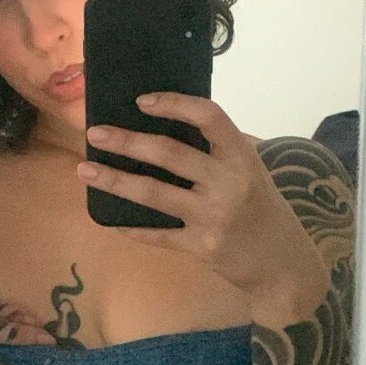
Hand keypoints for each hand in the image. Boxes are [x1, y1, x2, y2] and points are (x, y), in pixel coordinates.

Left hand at [79, 92, 321, 301]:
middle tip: (94, 133)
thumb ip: (218, 150)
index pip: (208, 116)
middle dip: (127, 142)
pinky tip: (108, 217)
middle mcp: (229, 181)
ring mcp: (214, 215)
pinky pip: (156, 233)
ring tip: (84, 169)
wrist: (282, 263)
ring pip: (153, 193)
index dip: (174, 104)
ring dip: (114, 180)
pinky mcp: (202, 246)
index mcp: (241, 154)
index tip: (141, 101)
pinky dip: (130, 225)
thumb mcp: (251, 170)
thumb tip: (167, 123)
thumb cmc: (262, 208)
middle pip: (170, 154)